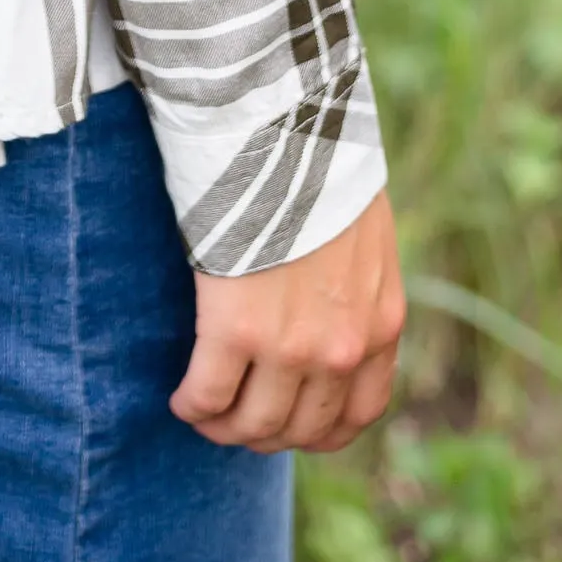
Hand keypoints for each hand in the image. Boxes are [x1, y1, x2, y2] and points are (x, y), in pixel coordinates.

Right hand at [170, 187, 403, 453]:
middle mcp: (341, 349)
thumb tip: (329, 304)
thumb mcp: (365, 234)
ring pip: (252, 423)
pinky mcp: (235, 330)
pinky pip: (208, 395)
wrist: (286, 130)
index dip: (316, 429)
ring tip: (202, 410)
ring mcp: (290, 346)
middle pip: (300, 428)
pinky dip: (191, 405)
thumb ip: (356, 284)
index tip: (288, 420)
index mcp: (380, 325)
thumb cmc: (319, 163)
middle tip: (234, 417)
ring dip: (223, 426)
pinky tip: (180, 397)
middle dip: (264, 432)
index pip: (357, 414)